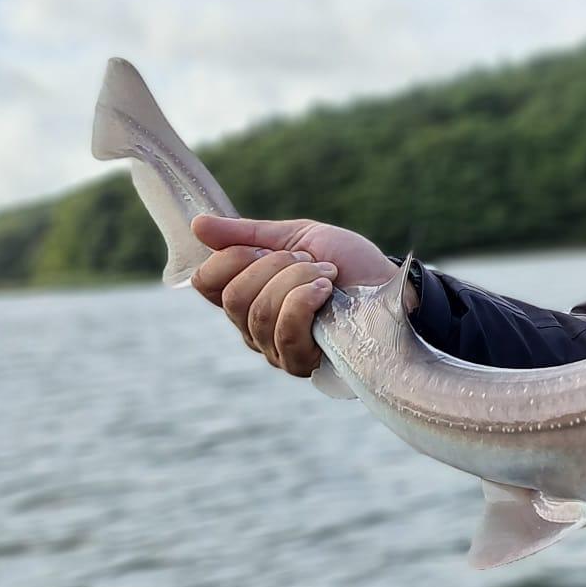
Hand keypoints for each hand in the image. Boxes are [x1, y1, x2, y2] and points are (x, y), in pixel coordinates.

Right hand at [189, 214, 404, 376]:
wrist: (389, 283)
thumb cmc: (347, 262)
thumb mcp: (297, 236)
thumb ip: (247, 234)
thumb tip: (197, 224)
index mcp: (246, 294)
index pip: (206, 282)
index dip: (232, 257)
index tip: (268, 247)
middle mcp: (252, 326)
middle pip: (233, 297)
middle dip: (275, 266)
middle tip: (308, 260)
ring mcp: (274, 348)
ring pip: (260, 312)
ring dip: (298, 281)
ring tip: (327, 275)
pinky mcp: (301, 362)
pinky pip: (285, 331)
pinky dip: (305, 300)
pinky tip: (327, 291)